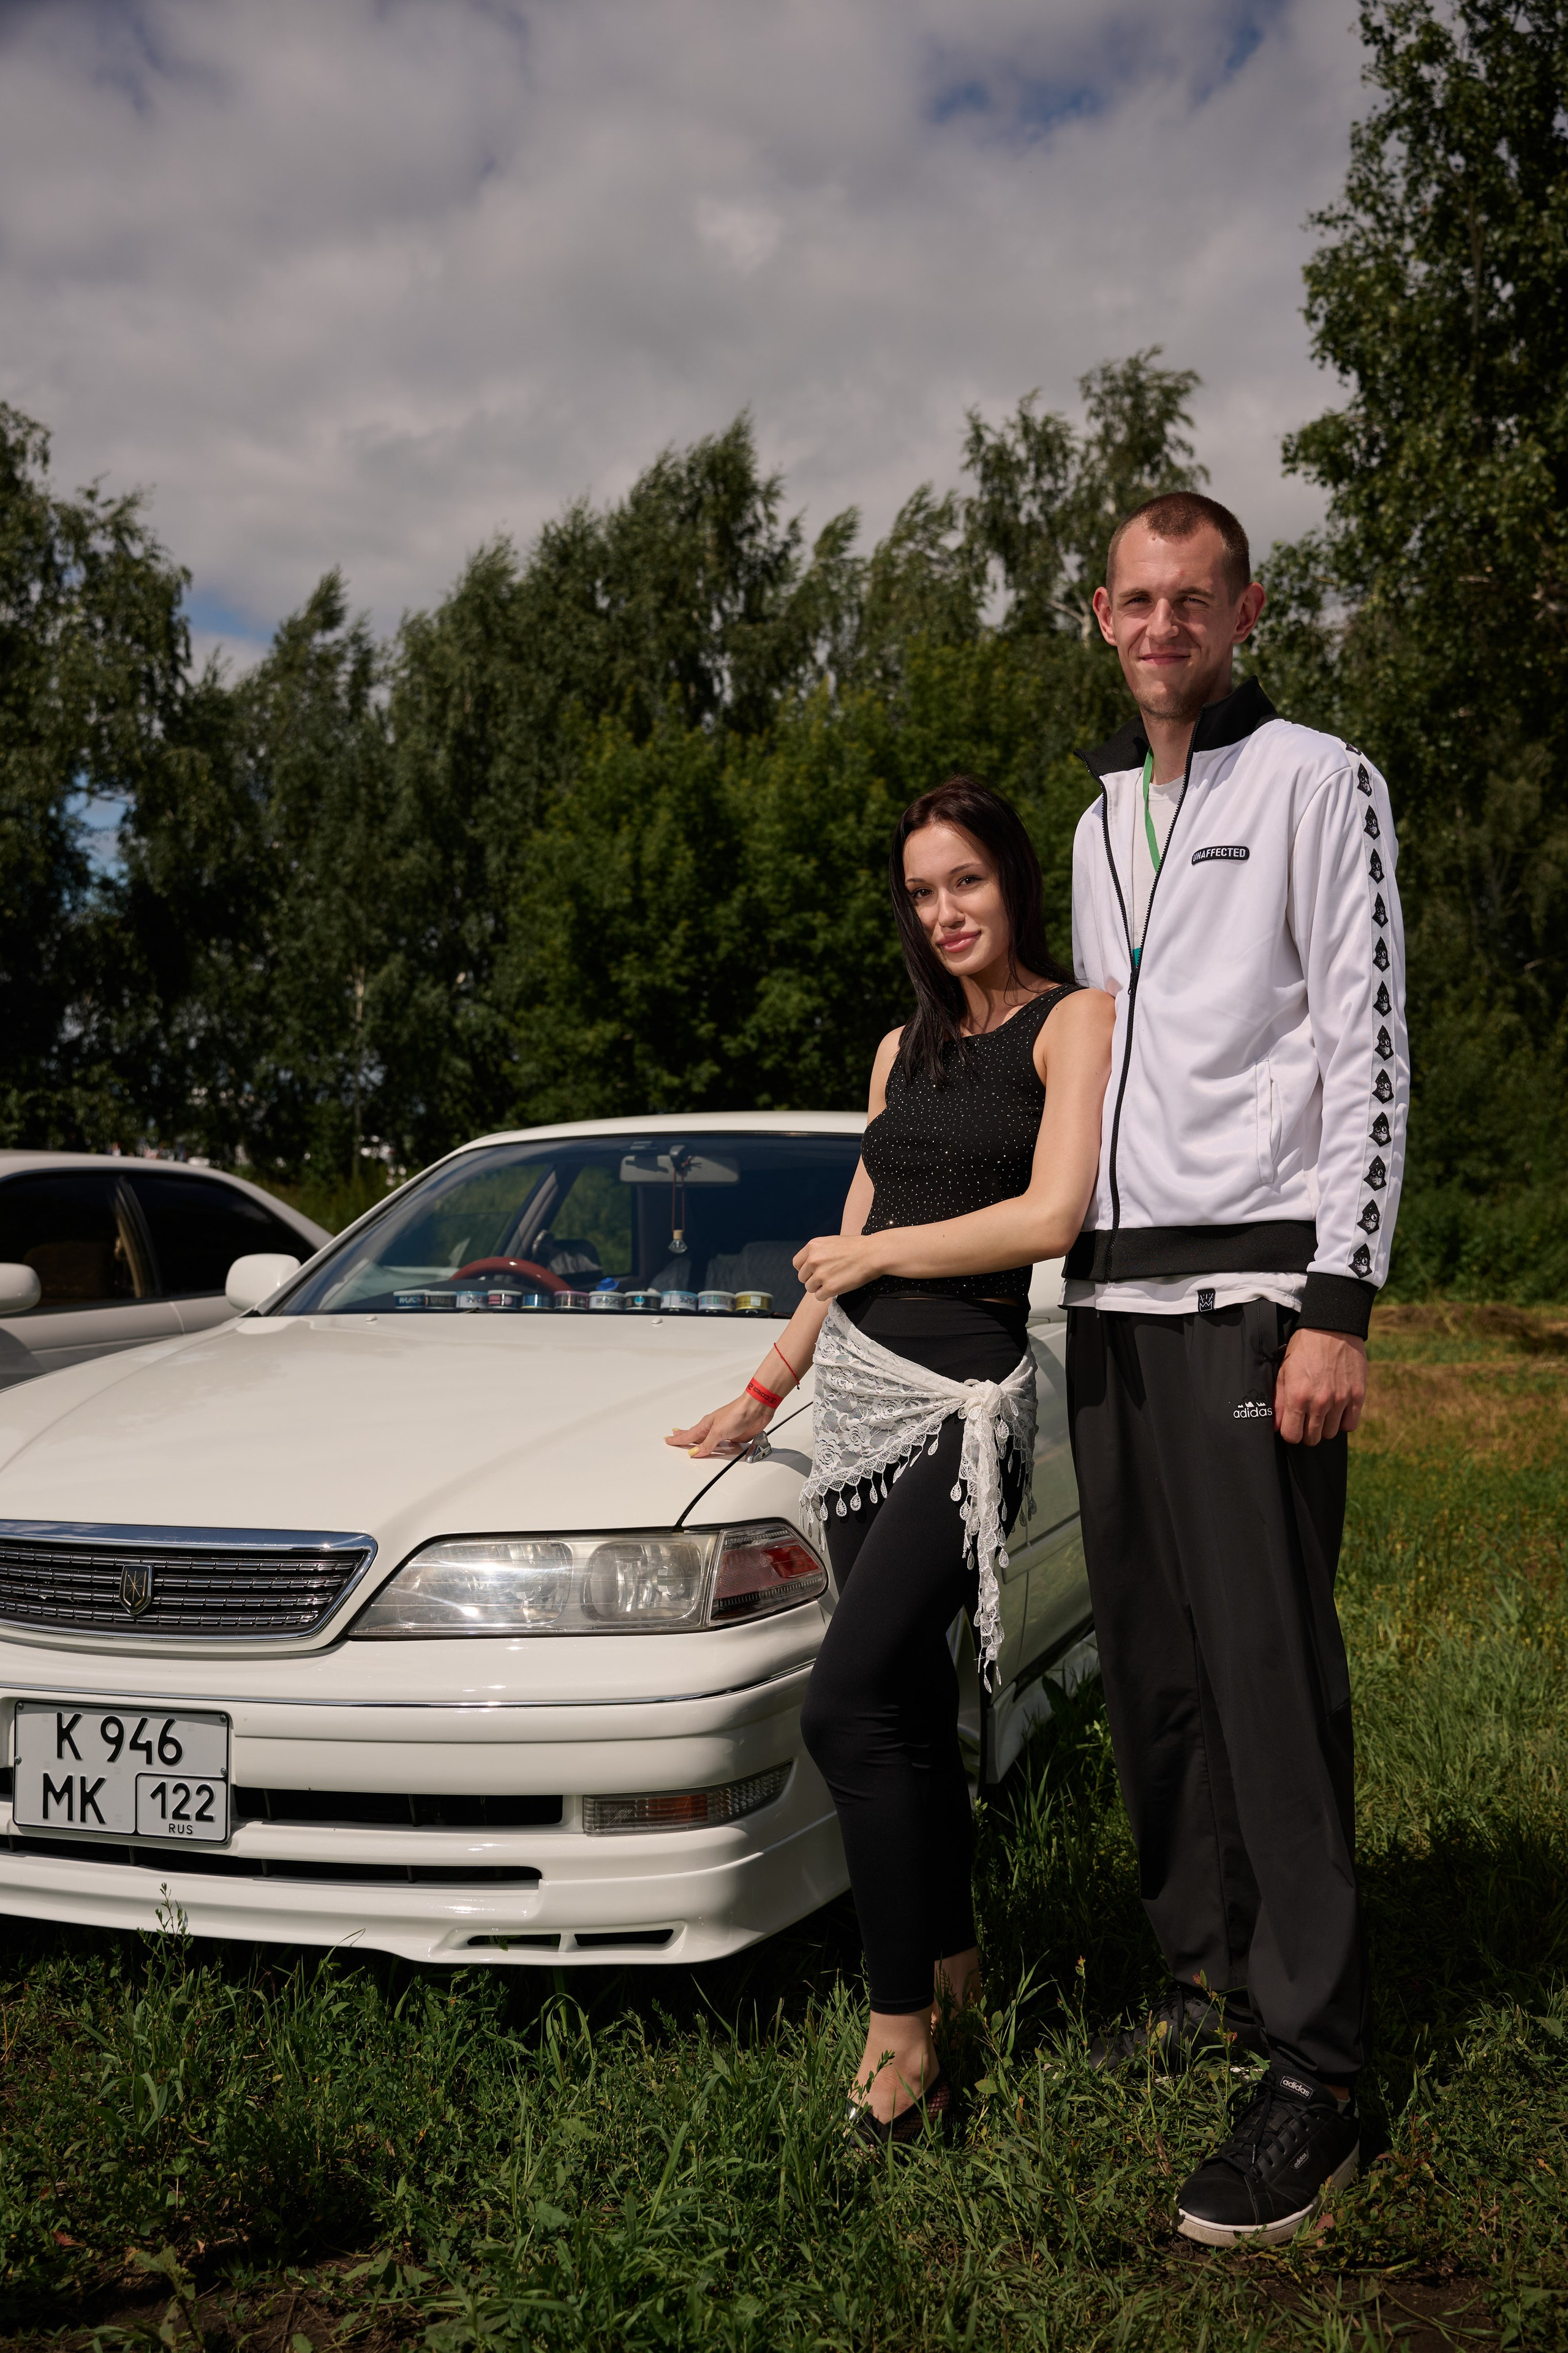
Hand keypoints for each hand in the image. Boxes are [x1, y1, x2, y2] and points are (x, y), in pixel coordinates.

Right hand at [666, 1393, 772, 1459]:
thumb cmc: (737, 1413)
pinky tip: (715, 1447)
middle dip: (684, 1437)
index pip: (689, 1435)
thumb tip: (695, 1452)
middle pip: (695, 1436)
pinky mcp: (735, 1436)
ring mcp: (724, 1432)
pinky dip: (716, 1447)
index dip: (678, 1439)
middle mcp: (714, 1428)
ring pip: (708, 1440)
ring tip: (690, 1444)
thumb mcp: (718, 1431)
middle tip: (674, 1438)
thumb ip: (707, 1444)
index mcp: (707, 1425)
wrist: (756, 1409)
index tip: (668, 1440)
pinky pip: (721, 1444)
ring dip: (699, 1443)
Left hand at [792, 1231, 887, 1298]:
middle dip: (813, 1279)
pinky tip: (837, 1287)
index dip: (805, 1269)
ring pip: (810, 1288)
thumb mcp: (831, 1242)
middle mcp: (813, 1260)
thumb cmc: (856, 1247)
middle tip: (827, 1277)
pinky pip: (819, 1297)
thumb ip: (817, 1252)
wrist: (872, 1254)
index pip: (797, 1263)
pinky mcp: (829, 1288)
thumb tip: (809, 1265)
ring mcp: (820, 1274)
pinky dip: (827, 1295)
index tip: (814, 1271)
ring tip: (834, 1281)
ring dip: (820, 1288)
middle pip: (802, 1278)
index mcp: (812, 1246)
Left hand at [1274, 1329, 1366, 1445]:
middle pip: (1312, 1438)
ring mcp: (1340, 1400)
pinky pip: (1350, 1425)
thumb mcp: (1284, 1371)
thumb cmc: (1304, 1348)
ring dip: (1325, 1426)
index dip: (1291, 1433)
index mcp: (1297, 1396)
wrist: (1332, 1328)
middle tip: (1307, 1418)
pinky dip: (1343, 1421)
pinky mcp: (1357, 1396)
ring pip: (1331, 1433)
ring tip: (1322, 1410)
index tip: (1292, 1425)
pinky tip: (1337, 1410)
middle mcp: (1319, 1402)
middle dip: (1307, 1432)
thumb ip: (1279, 1401)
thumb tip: (1277, 1427)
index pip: (1292, 1436)